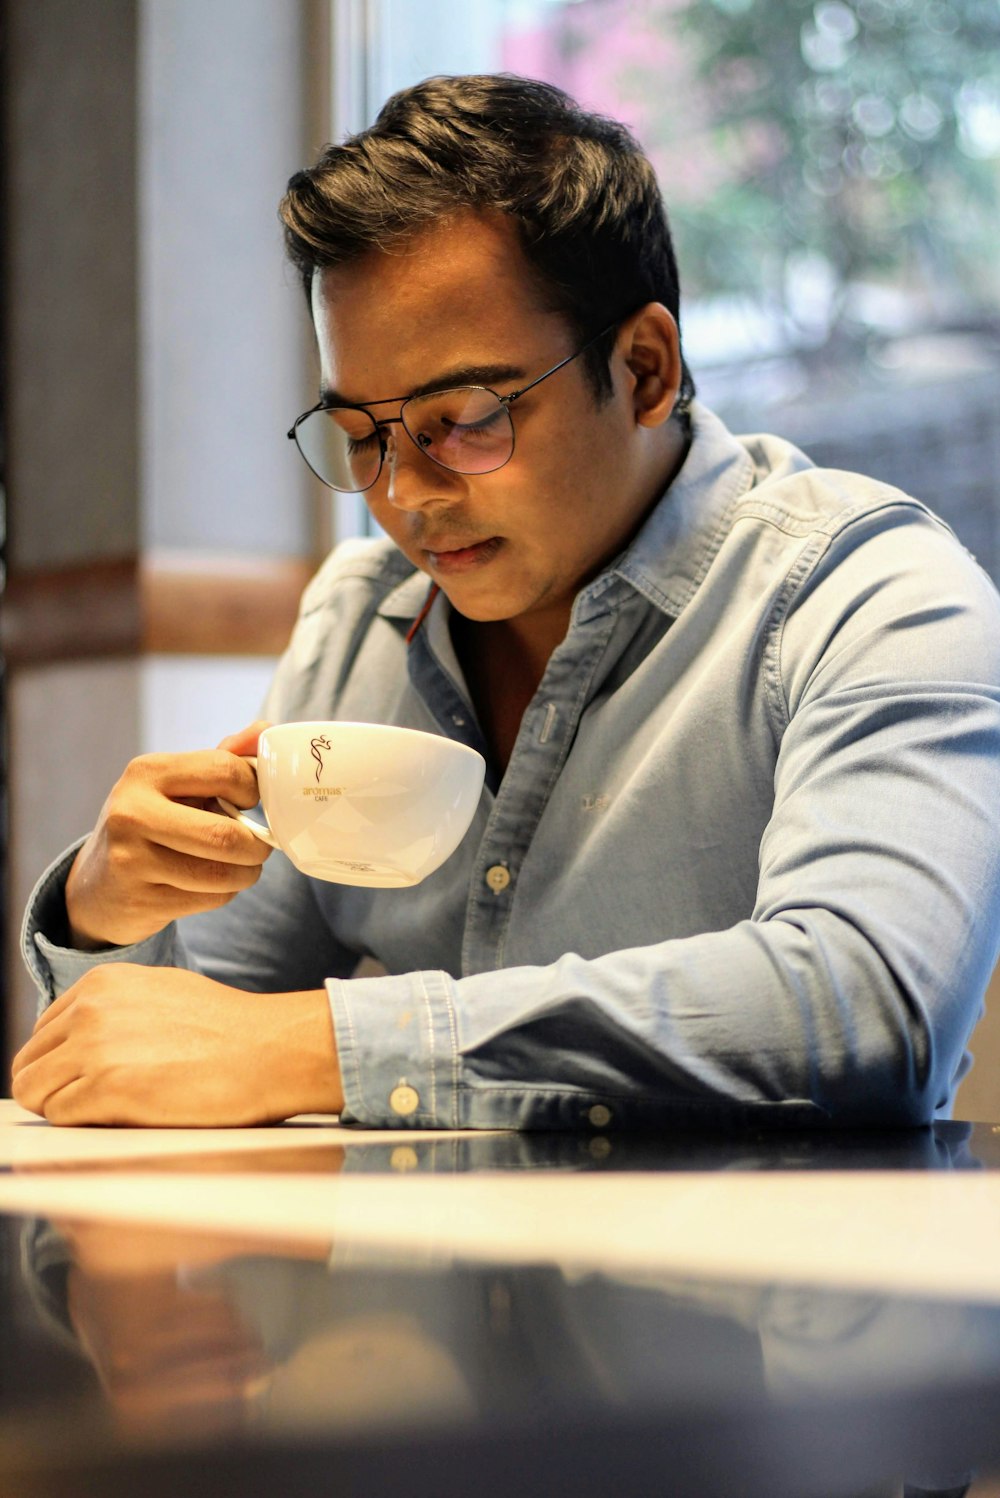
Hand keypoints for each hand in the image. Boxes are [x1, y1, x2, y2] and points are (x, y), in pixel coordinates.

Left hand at [10, 965, 343, 1125]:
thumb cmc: (228, 1029)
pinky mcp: (107, 1088)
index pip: (43, 1031)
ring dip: (62, 1108)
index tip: (84, 1080)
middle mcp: (91, 1009)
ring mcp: (95, 1048)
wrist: (269, 1050)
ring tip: (105, 1113)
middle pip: (30, 1062)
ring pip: (34, 1091)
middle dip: (53, 1087)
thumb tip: (84, 1038)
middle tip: (90, 1104)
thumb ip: (115, 1009)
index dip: (60, 1062)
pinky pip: (60, 1116)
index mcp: (102, 982)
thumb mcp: (162, 993)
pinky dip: (80, 1125)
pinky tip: (118, 1119)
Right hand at [65, 722, 272, 948]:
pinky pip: (211, 899)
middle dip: (257, 845)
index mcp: (146, 773)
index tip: (250, 802)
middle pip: (225, 834)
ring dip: (246, 873)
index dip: (253, 789)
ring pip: (222, 873)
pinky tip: (210, 885)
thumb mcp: (177, 785)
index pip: (224, 771)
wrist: (98, 886)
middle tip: (259, 846)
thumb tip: (265, 732)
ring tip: (240, 867)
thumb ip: (223, 759)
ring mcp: (131, 860)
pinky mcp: (139, 900)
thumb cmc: (152, 824)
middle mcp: (131, 813)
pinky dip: (225, 893)